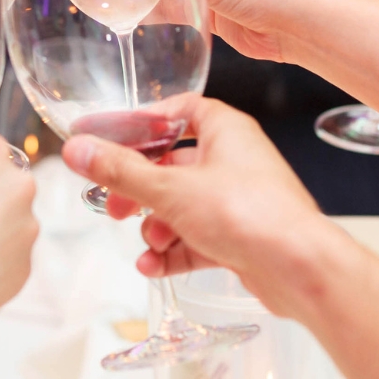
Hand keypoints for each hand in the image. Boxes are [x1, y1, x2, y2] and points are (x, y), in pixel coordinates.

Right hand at [61, 93, 328, 317]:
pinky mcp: (241, 236)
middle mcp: (234, 160)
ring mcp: (238, 200)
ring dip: (156, 226)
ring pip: (182, 206)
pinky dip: (173, 251)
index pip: (179, 110)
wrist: (299, 268)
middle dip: (140, 188)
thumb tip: (78, 149)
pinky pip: (196, 238)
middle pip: (172, 164)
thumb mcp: (170, 188)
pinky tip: (154, 266)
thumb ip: (120, 170)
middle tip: (116, 203)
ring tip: (150, 242)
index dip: (143, 123)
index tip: (110, 138)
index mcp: (224, 130)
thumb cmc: (250, 213)